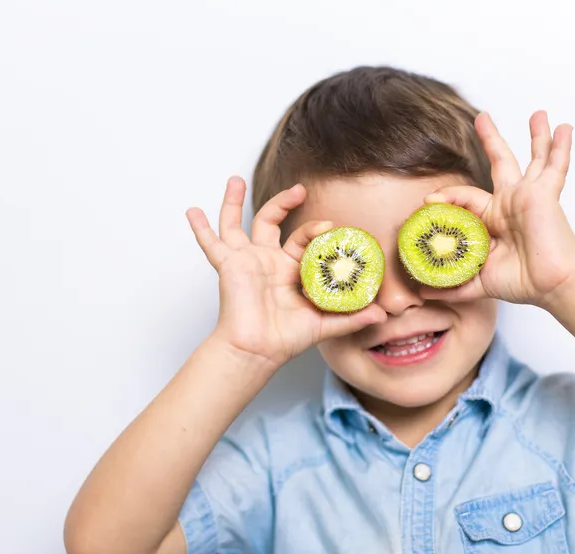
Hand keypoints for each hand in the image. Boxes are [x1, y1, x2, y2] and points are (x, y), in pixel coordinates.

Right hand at [187, 176, 386, 367]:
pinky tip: (192, 211)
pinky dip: (200, 228)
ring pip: (236, 224)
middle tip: (299, 190)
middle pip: (271, 221)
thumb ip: (352, 316)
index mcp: (289, 269)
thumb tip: (382, 313)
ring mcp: (245, 261)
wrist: (258, 351)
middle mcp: (266, 261)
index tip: (330, 227)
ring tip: (234, 180)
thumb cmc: (285, 340)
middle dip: (284, 202)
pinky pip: (211, 244)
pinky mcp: (228, 266)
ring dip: (234, 202)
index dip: (317, 231)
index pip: (303, 240)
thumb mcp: (324, 324)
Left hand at [421, 111, 574, 307]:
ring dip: (536, 136)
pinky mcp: (544, 194)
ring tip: (538, 113)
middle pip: (500, 163)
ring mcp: (529, 196)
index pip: (465, 197)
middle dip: (491, 140)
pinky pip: (555, 166)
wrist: (550, 285)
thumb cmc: (522, 282)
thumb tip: (421, 292)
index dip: (445, 197)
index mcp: (495, 220)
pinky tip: (565, 127)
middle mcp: (512, 203)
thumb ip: (451, 284)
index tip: (427, 200)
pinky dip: (560, 147)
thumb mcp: (477, 281)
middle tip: (481, 118)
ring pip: (532, 158)